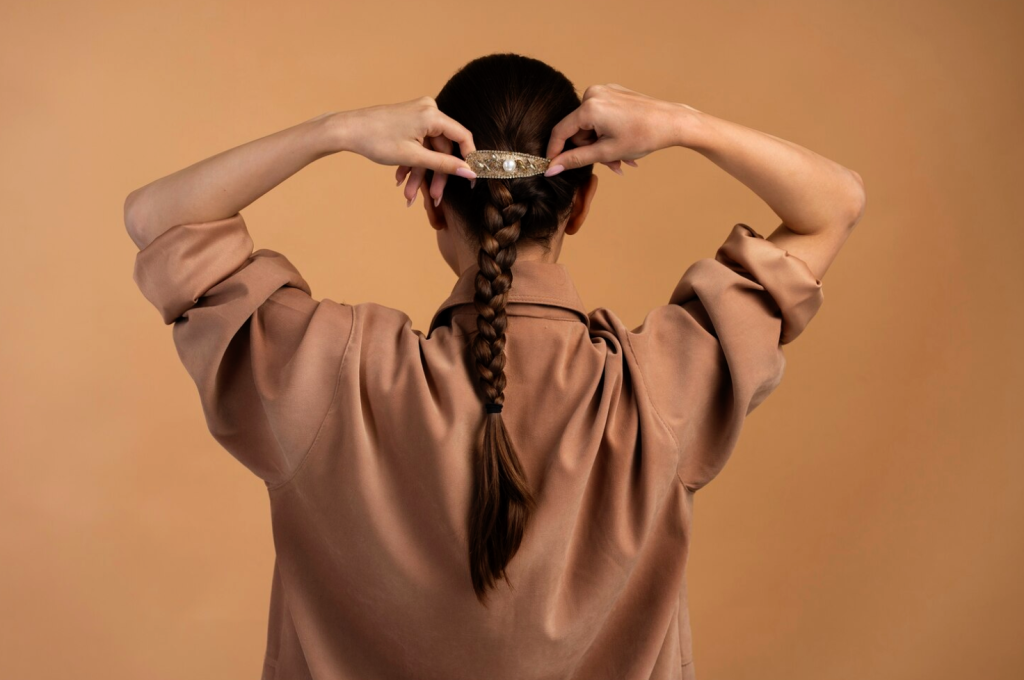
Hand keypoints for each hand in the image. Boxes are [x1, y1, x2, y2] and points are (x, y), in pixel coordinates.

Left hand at [333, 96, 477, 206]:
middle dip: (435, 175)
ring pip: (428, 150)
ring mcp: (418, 115)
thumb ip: (444, 165)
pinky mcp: (409, 121)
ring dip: (420, 173)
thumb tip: (470, 172)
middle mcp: (428, 110)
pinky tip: (400, 178)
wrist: (347, 130)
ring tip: (408, 194)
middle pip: (442, 149)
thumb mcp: (413, 157)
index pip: (462, 137)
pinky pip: (418, 145)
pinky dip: (412, 162)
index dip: (469, 159)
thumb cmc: (376, 140)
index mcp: (432, 115)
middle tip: (434, 198)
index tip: (471, 179)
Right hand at [544, 84, 697, 177]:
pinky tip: (623, 144)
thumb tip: (551, 168)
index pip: (561, 131)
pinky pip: (601, 117)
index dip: (555, 151)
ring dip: (602, 145)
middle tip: (612, 165)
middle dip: (592, 150)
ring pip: (591, 126)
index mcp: (589, 107)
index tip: (551, 166)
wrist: (672, 122)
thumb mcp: (606, 152)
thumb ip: (575, 160)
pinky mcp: (614, 93)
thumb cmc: (643, 136)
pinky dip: (608, 133)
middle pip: (579, 130)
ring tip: (622, 158)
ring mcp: (604, 91)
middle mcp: (593, 94)